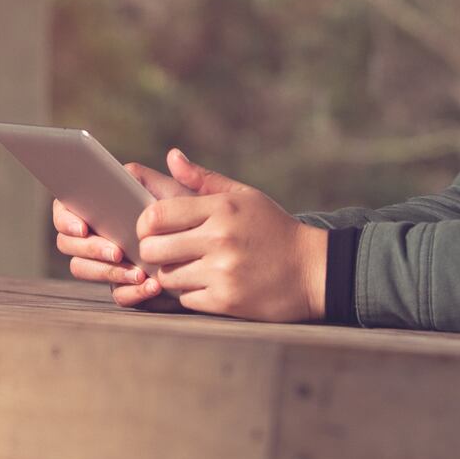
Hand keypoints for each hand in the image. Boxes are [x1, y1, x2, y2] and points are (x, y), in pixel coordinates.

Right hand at [53, 163, 192, 307]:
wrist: (212, 256)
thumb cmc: (196, 220)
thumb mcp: (189, 197)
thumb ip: (184, 176)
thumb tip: (174, 155)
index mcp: (102, 205)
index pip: (66, 208)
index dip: (66, 218)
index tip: (83, 227)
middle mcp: (98, 233)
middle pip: (68, 243)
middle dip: (90, 249)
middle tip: (116, 251)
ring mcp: (106, 261)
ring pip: (84, 269)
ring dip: (108, 271)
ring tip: (138, 273)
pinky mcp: (122, 286)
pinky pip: (115, 294)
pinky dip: (131, 291)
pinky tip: (151, 286)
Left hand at [135, 148, 327, 321]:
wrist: (314, 271)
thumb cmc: (274, 230)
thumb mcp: (244, 197)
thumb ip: (204, 180)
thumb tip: (172, 157)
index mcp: (221, 209)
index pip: (156, 215)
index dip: (144, 224)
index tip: (152, 229)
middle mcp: (220, 239)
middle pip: (153, 249)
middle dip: (152, 252)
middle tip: (164, 252)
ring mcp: (223, 272)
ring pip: (167, 277)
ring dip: (171, 274)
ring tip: (187, 268)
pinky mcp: (227, 301)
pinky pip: (186, 299)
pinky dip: (191, 294)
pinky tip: (207, 285)